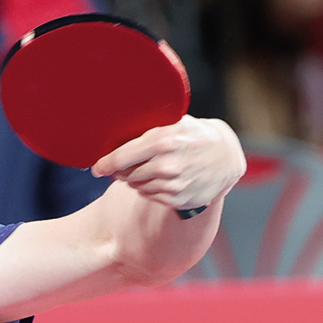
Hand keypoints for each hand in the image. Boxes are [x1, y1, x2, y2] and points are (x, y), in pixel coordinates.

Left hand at [93, 116, 244, 213]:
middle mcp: (167, 165)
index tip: (96, 168)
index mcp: (162, 141)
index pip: (122, 157)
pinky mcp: (177, 200)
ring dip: (136, 179)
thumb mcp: (175, 122)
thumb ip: (148, 127)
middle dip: (121, 171)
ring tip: (149, 169)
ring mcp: (173, 185)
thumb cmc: (194, 135)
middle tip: (124, 166)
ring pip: (137, 186)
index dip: (105, 164)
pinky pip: (150, 196)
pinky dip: (150, 189)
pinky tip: (160, 179)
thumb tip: (113, 131)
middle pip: (126, 174)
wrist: (226, 157)